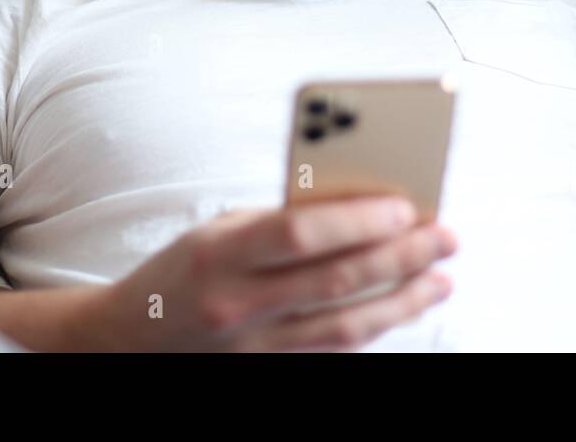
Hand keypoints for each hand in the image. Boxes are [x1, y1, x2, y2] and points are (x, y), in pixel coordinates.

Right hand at [91, 194, 457, 350]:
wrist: (130, 339)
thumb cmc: (183, 269)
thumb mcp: (219, 229)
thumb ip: (280, 219)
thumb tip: (358, 205)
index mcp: (220, 252)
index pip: (300, 234)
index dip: (357, 220)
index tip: (406, 205)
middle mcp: (237, 302)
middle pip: (336, 280)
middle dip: (401, 256)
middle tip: (445, 236)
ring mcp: (254, 345)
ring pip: (346, 325)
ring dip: (403, 300)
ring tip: (441, 276)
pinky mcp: (269, 370)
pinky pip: (334, 350)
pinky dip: (375, 326)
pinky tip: (404, 307)